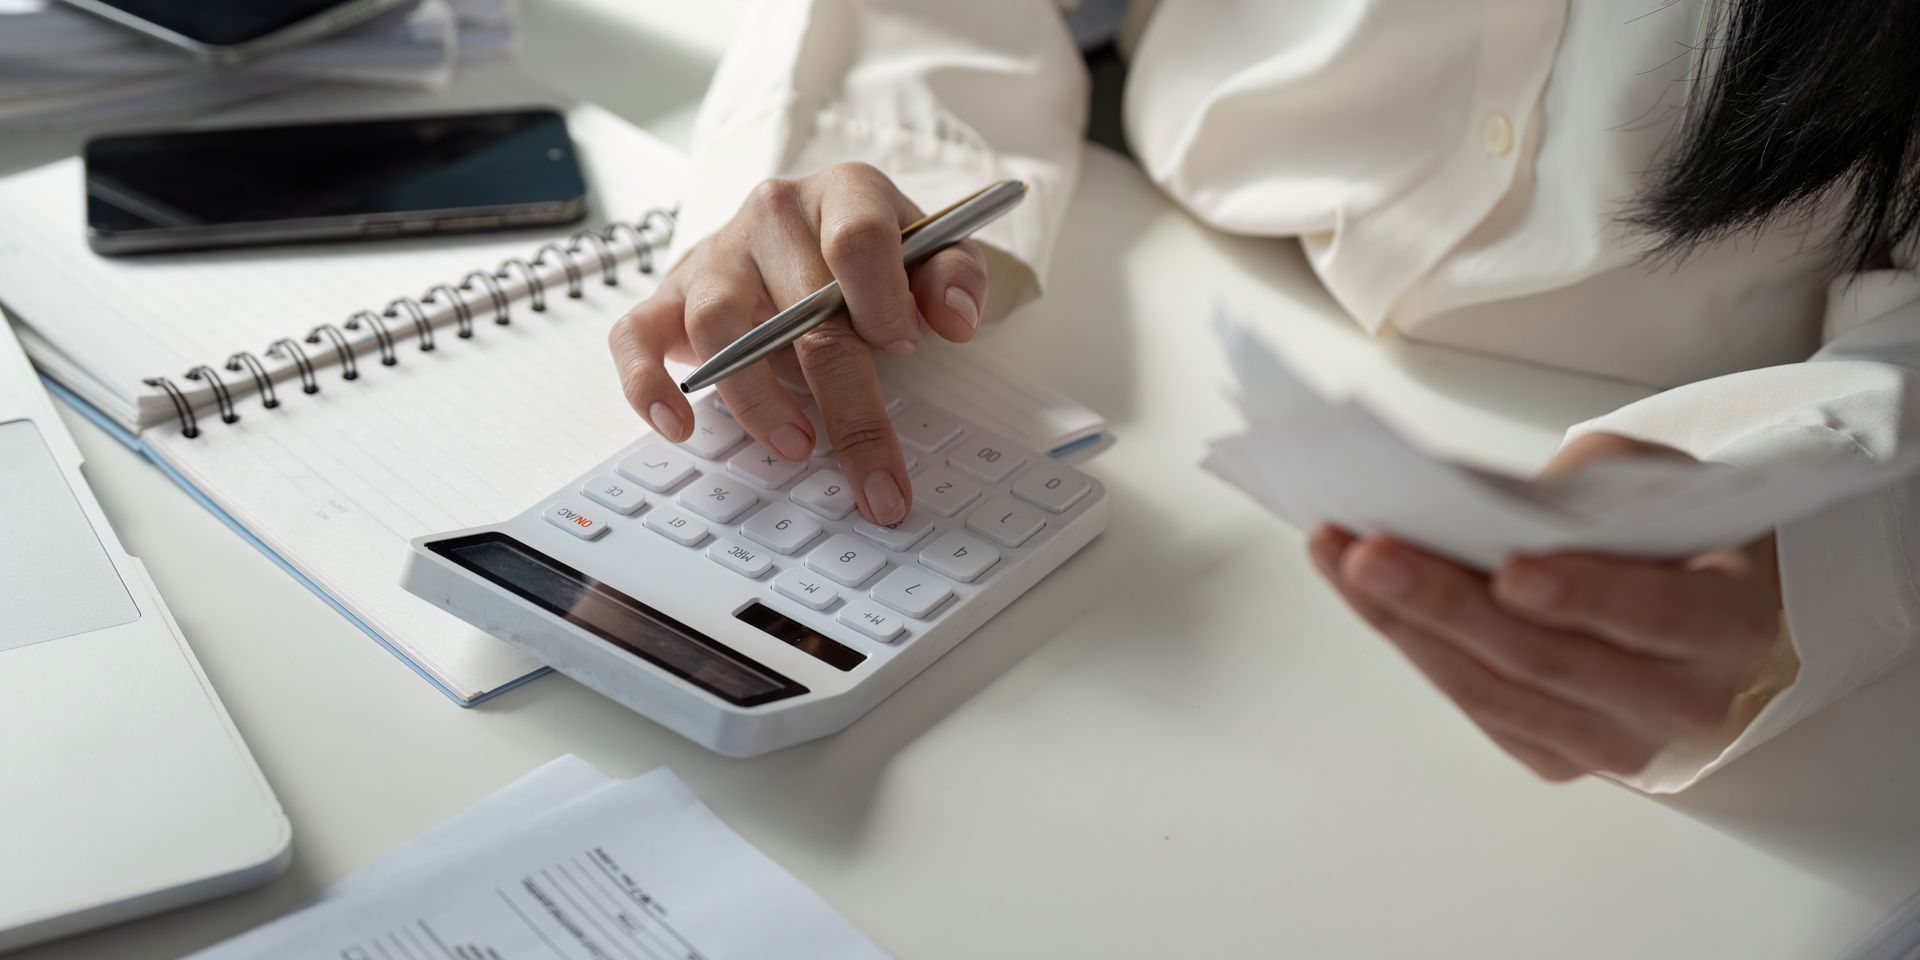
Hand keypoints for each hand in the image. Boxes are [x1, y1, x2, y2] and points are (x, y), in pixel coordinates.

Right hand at [608, 163, 988, 523]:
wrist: (806, 233)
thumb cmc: (874, 253)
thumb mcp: (931, 251)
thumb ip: (954, 276)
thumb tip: (955, 320)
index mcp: (844, 194)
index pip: (857, 239)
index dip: (883, 301)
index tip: (904, 349)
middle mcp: (772, 215)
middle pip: (801, 309)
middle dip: (847, 402)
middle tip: (875, 477)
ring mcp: (715, 256)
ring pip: (718, 324)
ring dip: (757, 396)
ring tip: (795, 446)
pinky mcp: (668, 295)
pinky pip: (634, 335)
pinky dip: (646, 383)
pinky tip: (676, 425)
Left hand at [1307, 433, 1784, 781]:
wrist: (1709, 609)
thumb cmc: (1682, 534)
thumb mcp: (1667, 483)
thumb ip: (1598, 484)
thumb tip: (1488, 504)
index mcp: (1733, 623)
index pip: (1658, 614)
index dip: (1585, 594)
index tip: (1511, 568)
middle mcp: (1684, 701)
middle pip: (1550, 660)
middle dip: (1449, 603)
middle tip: (1371, 553)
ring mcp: (1619, 742)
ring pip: (1498, 693)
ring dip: (1406, 626)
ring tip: (1341, 561)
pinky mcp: (1559, 757)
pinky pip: (1477, 707)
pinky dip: (1415, 646)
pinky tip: (1361, 592)